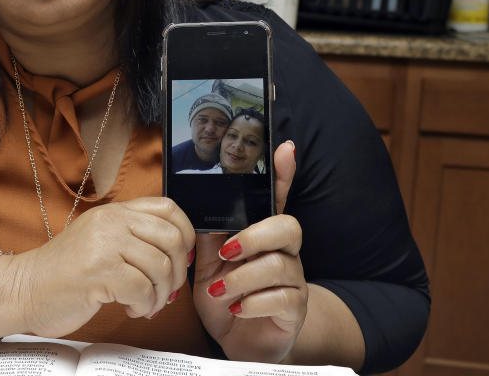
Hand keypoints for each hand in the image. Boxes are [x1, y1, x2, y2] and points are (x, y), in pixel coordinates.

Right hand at [11, 197, 195, 338]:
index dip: (186, 234)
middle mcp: (111, 222)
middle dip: (178, 271)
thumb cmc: (63, 273)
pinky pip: (142, 290)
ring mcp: (104, 245)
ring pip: (160, 267)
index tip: (181, 258)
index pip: (168, 208)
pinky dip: (143, 306)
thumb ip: (131, 236)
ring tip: (145, 304)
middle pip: (172, 238)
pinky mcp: (98, 272)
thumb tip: (177, 250)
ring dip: (160, 295)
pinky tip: (130, 310)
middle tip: (166, 290)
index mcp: (114, 212)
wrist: (22, 289)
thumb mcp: (99, 240)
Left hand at [192, 141, 305, 362]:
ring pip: (280, 264)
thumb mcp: (208, 262)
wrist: (240, 340)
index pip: (276, 197)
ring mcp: (294, 279)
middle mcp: (284, 251)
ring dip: (242, 279)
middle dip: (254, 236)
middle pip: (288, 226)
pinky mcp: (296, 307)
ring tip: (219, 292)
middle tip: (227, 253)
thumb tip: (192, 201)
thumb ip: (208, 233)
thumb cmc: (225, 295)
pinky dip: (253, 303)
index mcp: (261, 233)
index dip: (283, 173)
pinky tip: (236, 309)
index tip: (284, 148)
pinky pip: (283, 297)